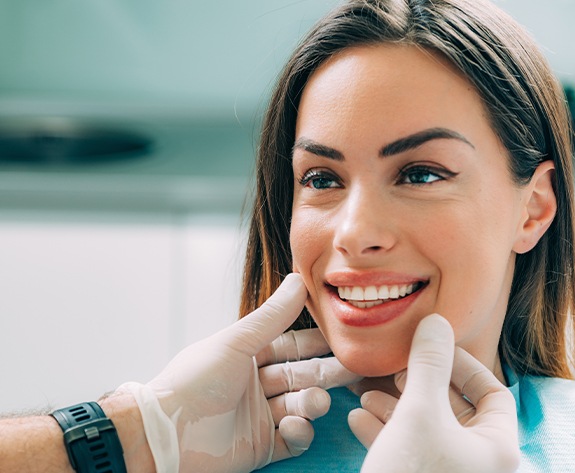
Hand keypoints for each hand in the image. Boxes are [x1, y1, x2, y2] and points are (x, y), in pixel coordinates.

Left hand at [119, 273, 359, 472]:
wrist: (165, 433)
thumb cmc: (194, 380)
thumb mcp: (236, 342)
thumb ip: (271, 316)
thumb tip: (298, 279)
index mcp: (249, 356)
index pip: (291, 346)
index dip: (317, 342)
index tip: (342, 337)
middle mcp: (256, 385)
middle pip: (301, 376)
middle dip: (326, 373)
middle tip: (354, 370)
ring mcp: (259, 416)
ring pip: (300, 406)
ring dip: (312, 403)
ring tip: (315, 402)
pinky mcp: (260, 446)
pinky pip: (292, 440)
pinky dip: (299, 433)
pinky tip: (295, 426)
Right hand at [348, 314, 519, 472]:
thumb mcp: (419, 412)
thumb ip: (428, 365)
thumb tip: (435, 322)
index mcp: (494, 449)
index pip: (492, 393)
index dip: (462, 364)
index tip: (430, 348)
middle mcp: (475, 464)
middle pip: (453, 409)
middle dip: (418, 384)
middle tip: (394, 370)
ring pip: (424, 429)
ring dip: (394, 406)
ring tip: (366, 392)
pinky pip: (405, 450)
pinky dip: (384, 431)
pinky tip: (358, 417)